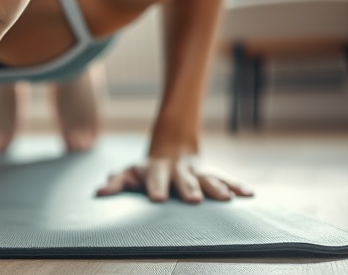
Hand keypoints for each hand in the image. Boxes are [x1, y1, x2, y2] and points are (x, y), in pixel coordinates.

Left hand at [95, 154, 253, 202]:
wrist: (173, 147)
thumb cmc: (147, 169)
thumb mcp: (129, 173)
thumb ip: (116, 182)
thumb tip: (99, 193)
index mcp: (157, 170)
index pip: (155, 178)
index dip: (155, 187)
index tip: (157, 199)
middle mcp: (178, 170)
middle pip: (184, 178)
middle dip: (189, 188)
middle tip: (193, 200)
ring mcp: (196, 171)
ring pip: (208, 178)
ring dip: (217, 188)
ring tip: (227, 198)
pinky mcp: (211, 175)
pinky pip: (226, 179)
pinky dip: (237, 186)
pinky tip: (248, 194)